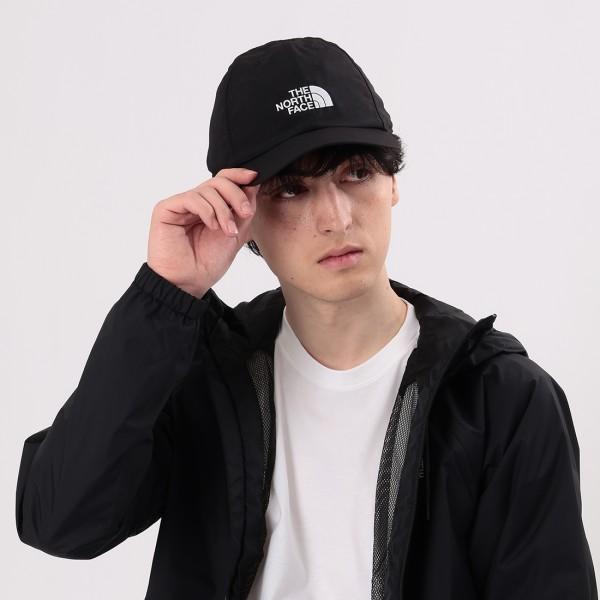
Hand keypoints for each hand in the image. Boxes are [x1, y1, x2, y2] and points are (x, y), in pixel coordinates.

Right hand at [147, 168, 259, 296]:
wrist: (189, 282)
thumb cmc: (208, 263)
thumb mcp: (236, 235)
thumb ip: (243, 212)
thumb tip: (252, 186)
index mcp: (211, 207)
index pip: (224, 181)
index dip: (239, 176)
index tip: (254, 178)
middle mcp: (195, 203)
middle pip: (218, 181)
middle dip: (236, 195)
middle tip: (245, 213)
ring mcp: (180, 205)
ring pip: (207, 189)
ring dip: (223, 210)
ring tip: (228, 231)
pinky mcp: (166, 209)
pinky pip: (191, 198)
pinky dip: (207, 211)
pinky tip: (212, 226)